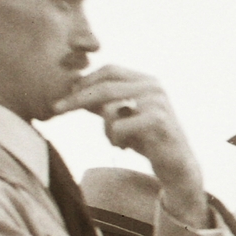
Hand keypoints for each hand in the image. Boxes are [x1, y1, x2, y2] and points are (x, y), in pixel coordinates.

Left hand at [52, 66, 208, 226]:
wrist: (177, 165)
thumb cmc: (149, 140)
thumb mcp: (123, 117)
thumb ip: (103, 102)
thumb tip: (73, 87)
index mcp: (147, 80)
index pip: (109, 70)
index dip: (85, 81)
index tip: (65, 95)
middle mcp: (154, 86)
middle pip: (105, 86)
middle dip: (77, 98)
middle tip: (57, 109)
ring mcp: (158, 102)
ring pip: (110, 108)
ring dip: (105, 129)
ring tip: (116, 141)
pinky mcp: (159, 120)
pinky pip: (119, 126)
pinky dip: (115, 140)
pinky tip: (126, 147)